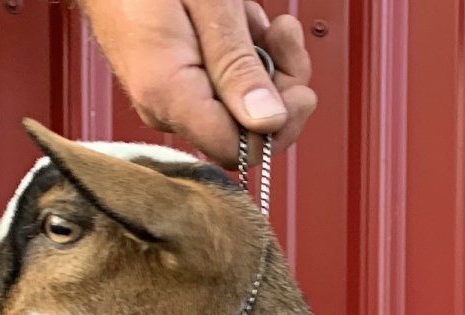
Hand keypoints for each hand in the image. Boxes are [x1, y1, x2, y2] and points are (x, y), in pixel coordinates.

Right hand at [80, 0, 315, 166]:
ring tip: (267, 24)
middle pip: (243, 131)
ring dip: (267, 65)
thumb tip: (269, 122)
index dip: (277, 128)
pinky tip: (244, 25)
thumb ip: (237, 65)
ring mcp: (167, 96)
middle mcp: (163, 105)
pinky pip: (223, 88)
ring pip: (239, 108)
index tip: (300, 92)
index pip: (236, 149)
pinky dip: (246, 57)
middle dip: (279, 89)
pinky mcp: (174, 83)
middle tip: (286, 40)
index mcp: (167, 91)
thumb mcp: (208, 4)